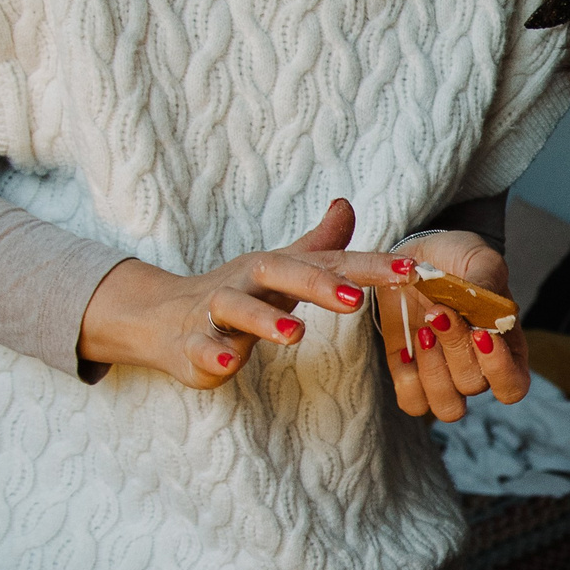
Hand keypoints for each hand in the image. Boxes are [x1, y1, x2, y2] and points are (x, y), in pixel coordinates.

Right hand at [78, 198, 370, 388]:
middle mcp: (247, 282)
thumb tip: (347, 206)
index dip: (369, 266)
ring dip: (265, 321)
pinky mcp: (192, 345)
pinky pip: (201, 348)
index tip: (409, 271)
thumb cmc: (237, 294)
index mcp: (276, 267)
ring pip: (237, 310)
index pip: (329, 263)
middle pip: (281, 274)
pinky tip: (229, 362)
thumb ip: (319, 245)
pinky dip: (214, 354)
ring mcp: (215, 313)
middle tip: (354, 299)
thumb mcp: (279, 268)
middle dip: (318, 285)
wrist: (160, 317)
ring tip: (294, 334)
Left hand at [362, 231, 531, 422]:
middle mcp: (477, 368)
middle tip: (440, 310)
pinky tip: (408, 346)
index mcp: (506, 347)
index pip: (513, 386)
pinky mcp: (410, 375)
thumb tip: (485, 310)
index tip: (480, 333)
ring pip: (446, 406)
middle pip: (473, 386)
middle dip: (455, 347)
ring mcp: (443, 376)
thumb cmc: (457, 258)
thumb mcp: (478, 258)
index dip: (499, 370)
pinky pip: (412, 402)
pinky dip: (408, 379)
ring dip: (432, 371)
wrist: (416, 254)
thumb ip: (486, 281)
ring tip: (423, 331)